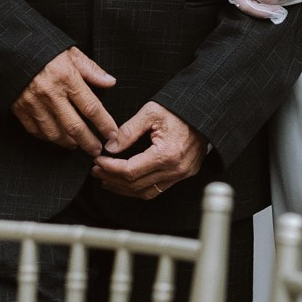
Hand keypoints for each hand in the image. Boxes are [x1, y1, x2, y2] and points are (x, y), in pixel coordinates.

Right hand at [11, 46, 117, 156]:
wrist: (11, 50)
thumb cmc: (45, 50)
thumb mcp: (71, 53)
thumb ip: (91, 69)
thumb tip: (110, 82)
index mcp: (67, 78)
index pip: (91, 107)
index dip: (104, 124)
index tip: (112, 135)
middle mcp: (51, 94)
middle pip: (74, 127)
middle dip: (88, 142)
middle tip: (97, 150)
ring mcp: (34, 103)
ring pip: (55, 133)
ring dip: (68, 143)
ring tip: (77, 145)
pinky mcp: (20, 109)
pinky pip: (36, 131)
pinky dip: (48, 138)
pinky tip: (56, 137)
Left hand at [91, 103, 207, 199]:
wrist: (204, 112)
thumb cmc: (179, 109)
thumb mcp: (151, 112)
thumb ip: (128, 130)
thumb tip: (110, 147)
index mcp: (167, 154)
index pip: (130, 171)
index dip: (110, 168)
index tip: (98, 161)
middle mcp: (175, 169)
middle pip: (135, 185)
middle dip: (112, 179)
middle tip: (97, 171)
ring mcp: (181, 175)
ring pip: (145, 192)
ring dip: (123, 188)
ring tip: (107, 180)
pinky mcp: (183, 175)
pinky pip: (157, 189)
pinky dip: (138, 188)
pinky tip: (127, 182)